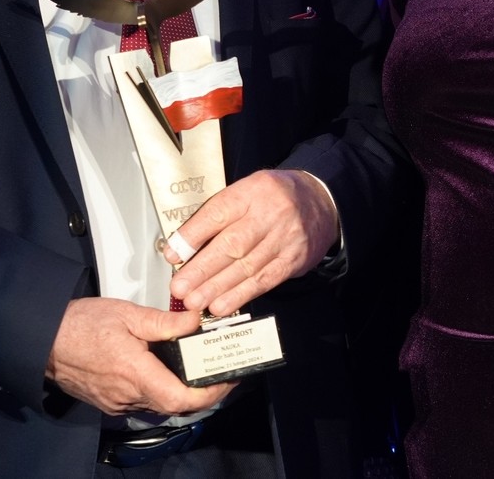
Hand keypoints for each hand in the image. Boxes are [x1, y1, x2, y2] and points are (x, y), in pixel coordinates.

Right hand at [45, 297, 232, 415]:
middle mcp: (127, 395)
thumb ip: (165, 321)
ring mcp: (117, 402)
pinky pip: (143, 402)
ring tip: (201, 369)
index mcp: (134, 373)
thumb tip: (196, 320)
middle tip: (221, 373)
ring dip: (182, 392)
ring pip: (160, 405)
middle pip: (174, 405)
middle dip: (202, 393)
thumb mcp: (128, 314)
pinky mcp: (109, 401)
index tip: (227, 379)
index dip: (209, 393)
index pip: (180, 398)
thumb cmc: (81, 324)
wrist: (43, 339)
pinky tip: (170, 371)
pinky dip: (162, 390)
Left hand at [164, 169, 338, 316]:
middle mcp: (271, 212)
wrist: (320, 201)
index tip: (173, 254)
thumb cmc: (275, 197)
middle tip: (180, 287)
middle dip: (202, 269)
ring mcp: (285, 237)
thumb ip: (220, 214)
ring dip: (217, 288)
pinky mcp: (294, 259)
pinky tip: (222, 305)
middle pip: (233, 243)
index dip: (193, 235)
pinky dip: (240, 295)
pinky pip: (265, 280)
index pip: (219, 212)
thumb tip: (184, 246)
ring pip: (247, 266)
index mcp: (254, 190)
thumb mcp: (248, 191)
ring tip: (195, 301)